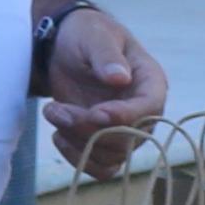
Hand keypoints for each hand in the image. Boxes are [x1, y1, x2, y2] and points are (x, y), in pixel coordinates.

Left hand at [37, 1, 170, 172]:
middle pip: (127, 138)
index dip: (124, 116)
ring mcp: (126, 131)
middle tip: (56, 109)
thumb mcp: (94, 36)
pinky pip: (101, 168)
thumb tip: (120, 77)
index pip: (150, 108)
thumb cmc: (86, 36)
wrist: (67, 48)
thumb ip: (106, 56)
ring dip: (77, 141)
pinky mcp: (106, 144)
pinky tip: (58, 135)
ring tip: (53, 112)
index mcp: (150, 82)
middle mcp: (144, 112)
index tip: (95, 112)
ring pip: (111, 156)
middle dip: (88, 128)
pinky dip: (78, 158)